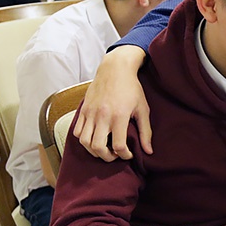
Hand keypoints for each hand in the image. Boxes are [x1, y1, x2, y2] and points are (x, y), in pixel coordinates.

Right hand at [74, 45, 150, 160]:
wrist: (115, 68)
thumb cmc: (131, 88)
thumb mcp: (143, 109)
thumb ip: (146, 131)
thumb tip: (149, 151)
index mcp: (119, 116)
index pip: (118, 145)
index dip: (124, 155)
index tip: (129, 155)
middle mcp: (102, 115)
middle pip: (98, 147)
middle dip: (107, 157)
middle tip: (115, 155)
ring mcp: (90, 112)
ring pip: (84, 142)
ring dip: (94, 151)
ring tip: (104, 149)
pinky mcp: (83, 109)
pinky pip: (77, 131)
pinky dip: (83, 140)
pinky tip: (94, 138)